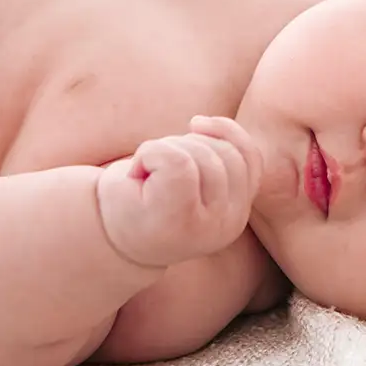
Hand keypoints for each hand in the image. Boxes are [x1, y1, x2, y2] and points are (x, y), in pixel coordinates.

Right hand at [96, 116, 263, 268]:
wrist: (136, 239)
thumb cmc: (122, 206)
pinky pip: (250, 156)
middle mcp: (215, 227)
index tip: (135, 173)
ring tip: (171, 160)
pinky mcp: (246, 201)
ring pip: (230, 152)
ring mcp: (236, 215)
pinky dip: (227, 133)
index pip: (180, 165)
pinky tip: (200, 126)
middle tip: (150, 169)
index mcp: (178, 228)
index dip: (152, 153)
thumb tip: (200, 126)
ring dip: (196, 142)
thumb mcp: (116, 185)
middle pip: (207, 156)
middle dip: (173, 147)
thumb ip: (156, 155)